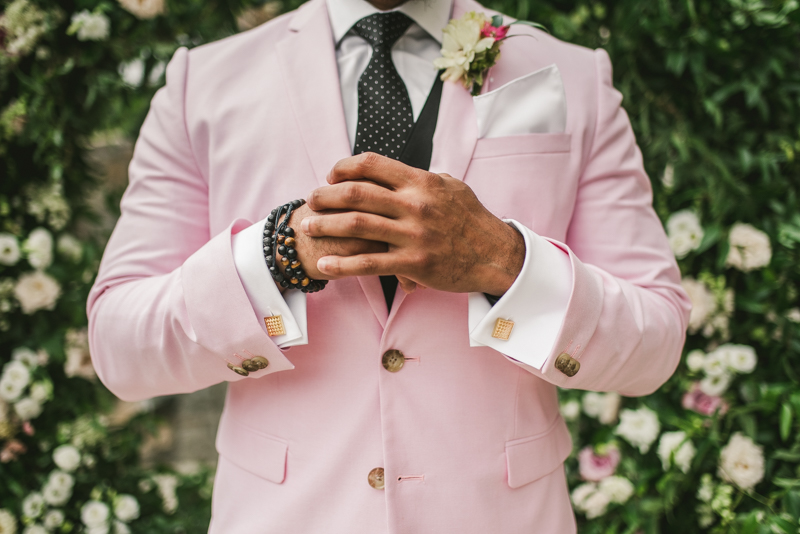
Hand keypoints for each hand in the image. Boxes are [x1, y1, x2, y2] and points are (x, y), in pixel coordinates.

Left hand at [302, 153, 524, 295]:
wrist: (497, 256)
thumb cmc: (473, 220)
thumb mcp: (452, 187)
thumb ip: (423, 178)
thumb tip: (399, 172)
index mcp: (422, 182)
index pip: (373, 164)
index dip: (345, 167)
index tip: (331, 176)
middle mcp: (415, 205)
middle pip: (357, 193)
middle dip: (326, 195)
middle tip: (311, 200)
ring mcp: (413, 236)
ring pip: (357, 226)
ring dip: (326, 225)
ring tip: (308, 227)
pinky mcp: (414, 265)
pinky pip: (369, 264)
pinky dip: (343, 265)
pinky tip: (325, 265)